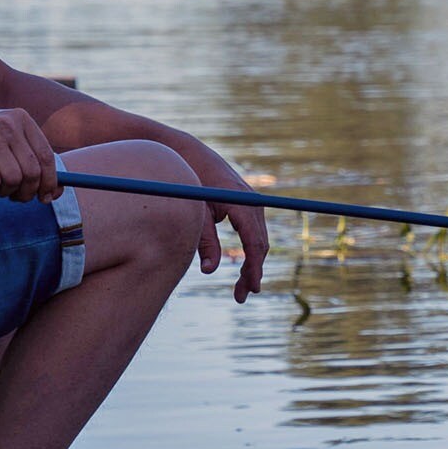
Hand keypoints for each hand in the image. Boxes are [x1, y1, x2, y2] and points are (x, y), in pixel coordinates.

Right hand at [0, 107, 57, 200]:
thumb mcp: (0, 137)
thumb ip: (26, 158)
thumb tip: (54, 191)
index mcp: (20, 118)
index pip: (46, 157)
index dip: (50, 182)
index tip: (47, 198)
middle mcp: (8, 123)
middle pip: (32, 173)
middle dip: (25, 192)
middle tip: (13, 198)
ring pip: (13, 181)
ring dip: (2, 191)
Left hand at [189, 149, 268, 301]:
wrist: (186, 152)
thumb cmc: (187, 182)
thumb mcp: (193, 213)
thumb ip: (204, 241)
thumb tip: (209, 270)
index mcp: (239, 203)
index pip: (254, 242)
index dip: (253, 268)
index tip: (251, 289)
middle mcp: (251, 201)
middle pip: (260, 243)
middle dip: (253, 272)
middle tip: (241, 297)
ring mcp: (251, 200)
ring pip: (259, 239)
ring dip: (253, 263)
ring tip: (241, 289)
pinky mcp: (245, 202)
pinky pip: (253, 231)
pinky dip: (250, 250)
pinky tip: (243, 267)